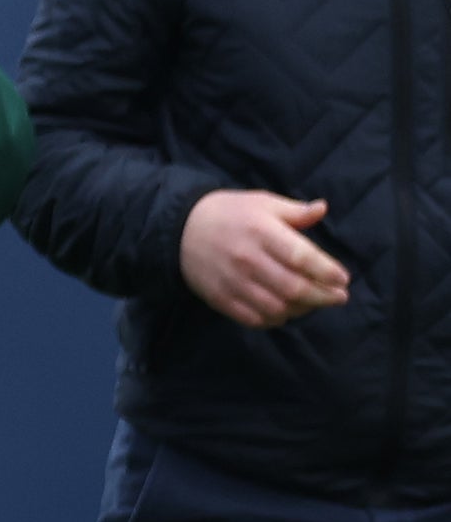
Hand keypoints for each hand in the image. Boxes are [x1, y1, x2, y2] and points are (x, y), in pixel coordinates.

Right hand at [181, 191, 350, 328]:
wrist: (179, 230)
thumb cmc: (229, 213)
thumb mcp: (261, 203)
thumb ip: (294, 211)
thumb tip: (322, 209)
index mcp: (261, 232)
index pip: (301, 257)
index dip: (326, 271)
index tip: (343, 279)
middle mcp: (248, 259)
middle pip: (293, 287)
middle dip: (322, 296)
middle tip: (338, 298)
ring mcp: (233, 282)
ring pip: (276, 307)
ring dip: (301, 310)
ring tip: (312, 304)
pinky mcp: (220, 298)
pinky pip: (253, 318)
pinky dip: (274, 319)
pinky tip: (284, 312)